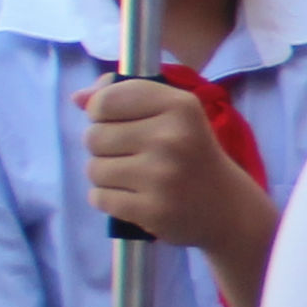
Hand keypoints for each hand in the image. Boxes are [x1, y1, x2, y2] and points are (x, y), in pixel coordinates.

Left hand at [84, 78, 271, 261]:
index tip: (124, 123)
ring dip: (107, 175)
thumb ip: (124, 96)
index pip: (106, 101)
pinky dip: (109, 199)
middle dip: (106, 148)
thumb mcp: (173, 114)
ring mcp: (162, 177)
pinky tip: (135, 198)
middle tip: (136, 156)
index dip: (103, 113)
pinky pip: (99, 198)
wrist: (228, 208)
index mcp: (180, 107)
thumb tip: (78, 98)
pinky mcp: (152, 210)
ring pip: (94, 169)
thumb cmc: (192, 154)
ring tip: (136, 178)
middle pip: (93, 136)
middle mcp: (172, 139)